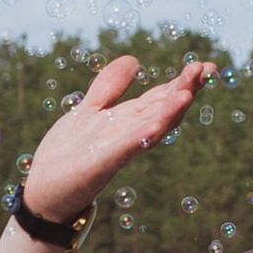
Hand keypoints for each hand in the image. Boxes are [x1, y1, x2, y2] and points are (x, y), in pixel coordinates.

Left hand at [20, 52, 214, 223]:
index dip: (183, 80)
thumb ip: (109, 87)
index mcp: (127, 120)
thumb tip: (135, 61)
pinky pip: (126, 148)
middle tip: (207, 69)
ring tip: (188, 93)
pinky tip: (155, 124)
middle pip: (163, 108)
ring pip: (151, 127)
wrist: (45, 191)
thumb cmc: (68, 154)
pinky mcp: (102, 163)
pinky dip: (142, 136)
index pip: (161, 97)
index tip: (206, 65)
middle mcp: (129, 134)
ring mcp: (118, 149)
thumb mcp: (89, 110)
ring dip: (170, 111)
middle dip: (185, 89)